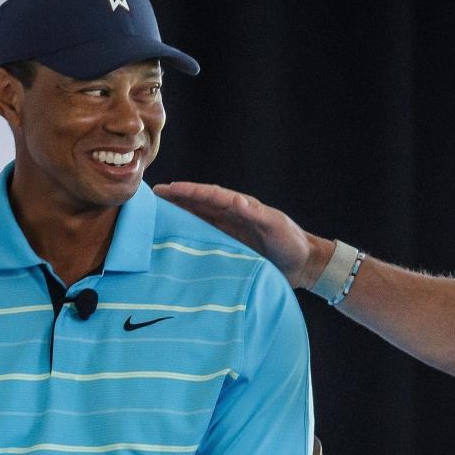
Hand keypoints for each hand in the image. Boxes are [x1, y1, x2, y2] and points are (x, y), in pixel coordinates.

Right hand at [154, 182, 328, 288]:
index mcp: (241, 207)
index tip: (168, 189)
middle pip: (198, 204)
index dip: (189, 191)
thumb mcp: (276, 226)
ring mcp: (229, 231)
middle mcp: (231, 217)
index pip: (210, 195)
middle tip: (151, 196)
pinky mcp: (229, 247)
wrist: (303, 265)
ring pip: (198, 219)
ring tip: (155, 213)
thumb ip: (257, 214)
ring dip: (179, 214)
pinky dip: (188, 234)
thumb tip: (236, 200)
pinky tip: (174, 239)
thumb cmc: (292, 243)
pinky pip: (204, 237)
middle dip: (176, 198)